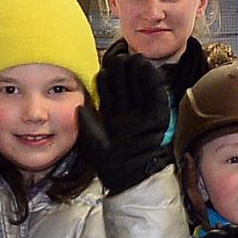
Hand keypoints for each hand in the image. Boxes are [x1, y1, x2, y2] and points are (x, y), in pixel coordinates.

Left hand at [88, 46, 176, 191]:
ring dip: (138, 73)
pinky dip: (153, 83)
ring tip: (134, 57)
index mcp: (115, 122)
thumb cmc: (110, 167)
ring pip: (141, 90)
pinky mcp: (158, 120)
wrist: (130, 180)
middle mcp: (130, 118)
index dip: (108, 82)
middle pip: (127, 89)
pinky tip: (148, 69)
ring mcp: (144, 118)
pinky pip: (156, 98)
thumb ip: (88, 123)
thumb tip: (80, 106)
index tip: (104, 69)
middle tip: (120, 57)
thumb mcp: (93, 143)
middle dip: (123, 73)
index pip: (111, 97)